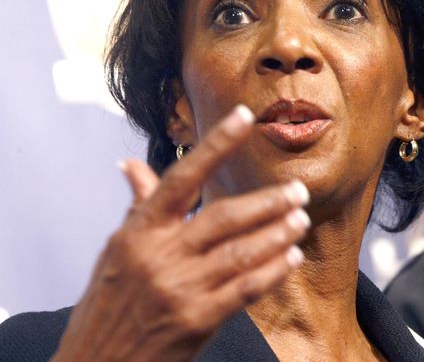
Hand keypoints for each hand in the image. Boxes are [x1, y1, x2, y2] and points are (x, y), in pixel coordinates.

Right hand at [51, 105, 309, 361]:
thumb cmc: (109, 305)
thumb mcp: (117, 253)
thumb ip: (138, 209)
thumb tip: (131, 166)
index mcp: (139, 232)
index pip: (181, 178)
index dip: (214, 146)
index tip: (243, 117)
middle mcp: (159, 256)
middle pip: (223, 216)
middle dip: (267, 202)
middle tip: (298, 191)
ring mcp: (179, 289)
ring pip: (241, 252)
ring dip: (278, 233)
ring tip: (301, 219)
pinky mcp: (196, 321)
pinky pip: (245, 289)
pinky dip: (273, 271)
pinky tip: (292, 258)